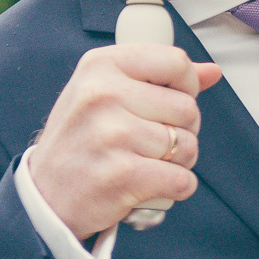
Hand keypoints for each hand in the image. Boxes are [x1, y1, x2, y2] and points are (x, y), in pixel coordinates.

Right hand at [29, 43, 226, 240]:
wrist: (45, 195)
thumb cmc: (82, 141)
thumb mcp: (106, 94)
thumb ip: (159, 79)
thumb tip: (213, 71)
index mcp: (100, 66)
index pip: (176, 62)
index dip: (186, 87)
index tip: (169, 103)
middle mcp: (103, 95)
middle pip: (188, 108)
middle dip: (183, 131)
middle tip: (153, 143)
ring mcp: (112, 135)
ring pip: (189, 146)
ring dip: (179, 162)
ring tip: (148, 163)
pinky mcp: (123, 175)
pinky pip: (183, 180)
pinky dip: (176, 188)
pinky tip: (152, 185)